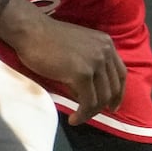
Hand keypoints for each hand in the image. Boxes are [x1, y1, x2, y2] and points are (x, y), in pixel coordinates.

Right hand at [0, 0, 125, 124]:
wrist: (30, 31)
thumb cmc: (47, 40)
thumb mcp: (78, 48)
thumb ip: (90, 63)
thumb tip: (91, 91)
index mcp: (106, 44)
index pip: (121, 74)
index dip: (118, 93)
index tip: (112, 105)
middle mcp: (105, 51)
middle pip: (113, 87)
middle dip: (104, 105)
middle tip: (91, 114)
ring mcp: (95, 62)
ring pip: (101, 97)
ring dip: (91, 112)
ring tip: (78, 118)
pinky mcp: (82, 74)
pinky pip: (88, 102)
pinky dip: (83, 114)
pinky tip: (74, 119)